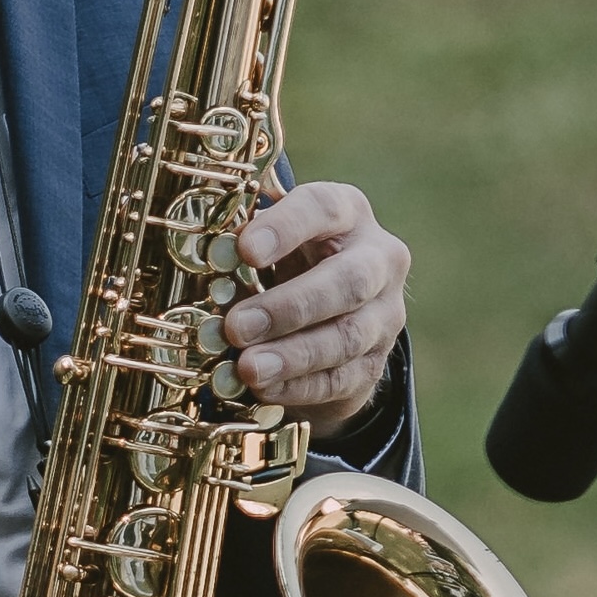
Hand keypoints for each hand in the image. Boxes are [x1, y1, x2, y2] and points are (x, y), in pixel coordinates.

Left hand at [227, 182, 409, 438]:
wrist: (326, 307)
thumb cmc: (287, 256)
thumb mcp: (270, 236)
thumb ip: (244, 241)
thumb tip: (212, 256)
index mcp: (347, 212)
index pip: (323, 208)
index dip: (285, 229)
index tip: (244, 250)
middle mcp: (378, 260)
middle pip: (347, 282)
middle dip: (288, 307)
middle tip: (236, 327)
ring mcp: (384, 315)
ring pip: (347, 337)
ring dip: (292, 356)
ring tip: (248, 367)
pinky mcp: (375, 362)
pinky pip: (342, 379)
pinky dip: (299, 386)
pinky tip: (264, 387)